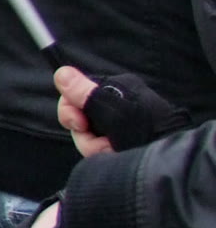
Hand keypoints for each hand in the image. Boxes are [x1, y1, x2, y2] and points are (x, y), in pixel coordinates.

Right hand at [58, 65, 189, 156]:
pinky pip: (98, 144)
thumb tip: (61, 72)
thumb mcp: (111, 111)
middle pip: (78, 115)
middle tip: (96, 141)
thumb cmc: (142, 130)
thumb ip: (83, 93)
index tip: (78, 124)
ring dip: (94, 146)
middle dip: (84, 134)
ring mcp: (117, 122)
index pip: (75, 92)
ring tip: (110, 151)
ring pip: (87, 133)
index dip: (69, 109)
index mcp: (115, 88)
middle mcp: (115, 102)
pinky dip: (102, 152)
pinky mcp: (119, 139)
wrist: (166, 155)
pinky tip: (113, 154)